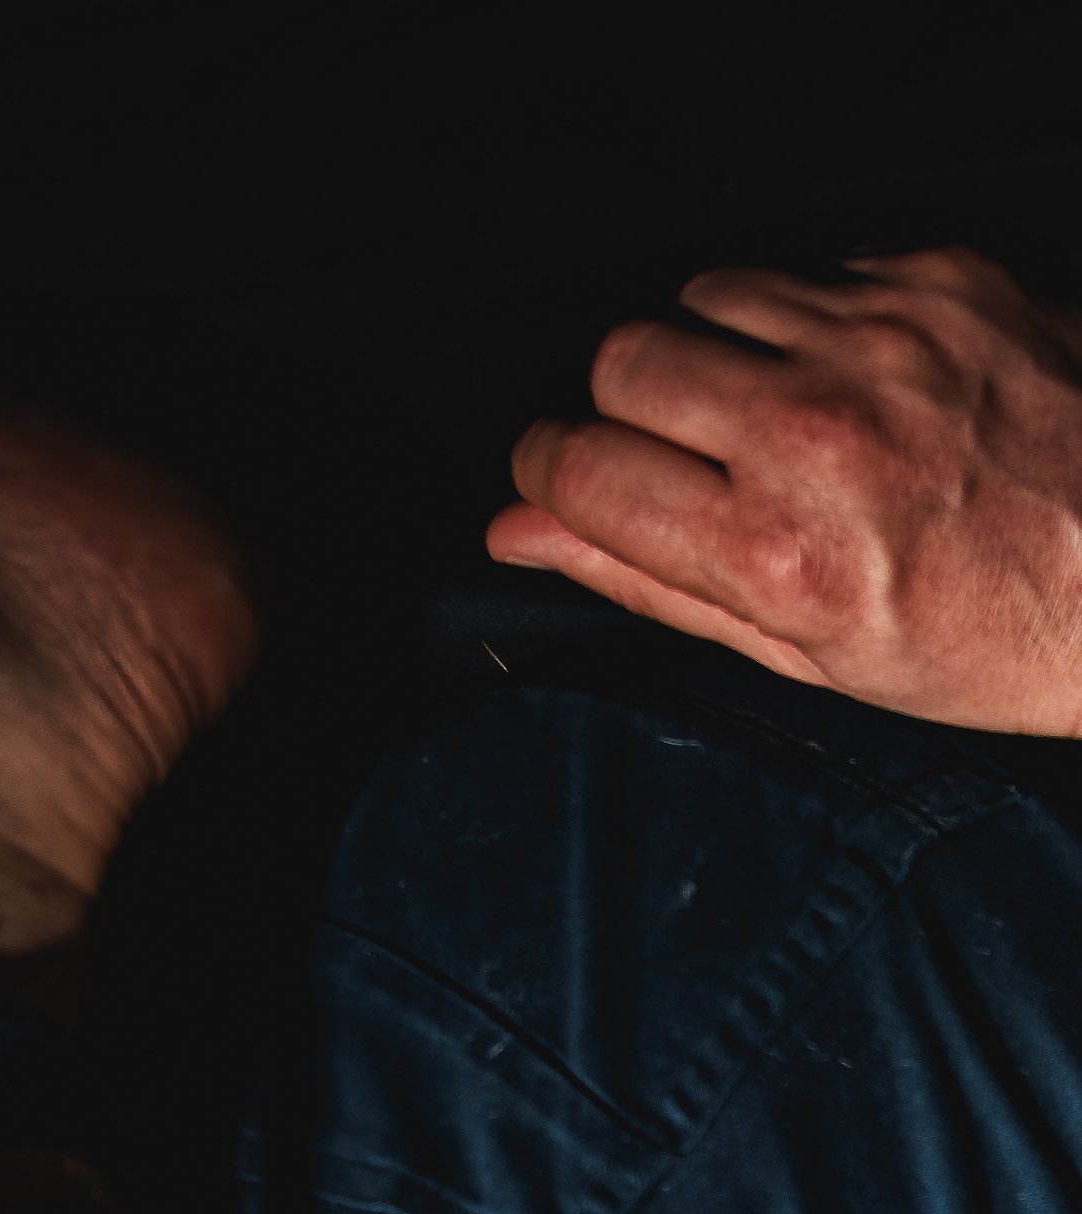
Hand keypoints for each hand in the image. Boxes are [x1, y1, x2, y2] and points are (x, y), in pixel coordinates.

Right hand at [486, 246, 1081, 735]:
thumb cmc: (981, 636)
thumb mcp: (800, 652)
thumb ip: (648, 581)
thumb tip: (522, 532)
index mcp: (777, 551)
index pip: (580, 467)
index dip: (549, 474)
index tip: (560, 482)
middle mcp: (821, 433)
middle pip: (625, 358)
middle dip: (624, 408)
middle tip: (673, 456)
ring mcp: (882, 341)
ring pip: (706, 297)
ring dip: (712, 353)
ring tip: (767, 418)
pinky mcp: (934, 281)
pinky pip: (809, 273)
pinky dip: (808, 324)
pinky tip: (853, 388)